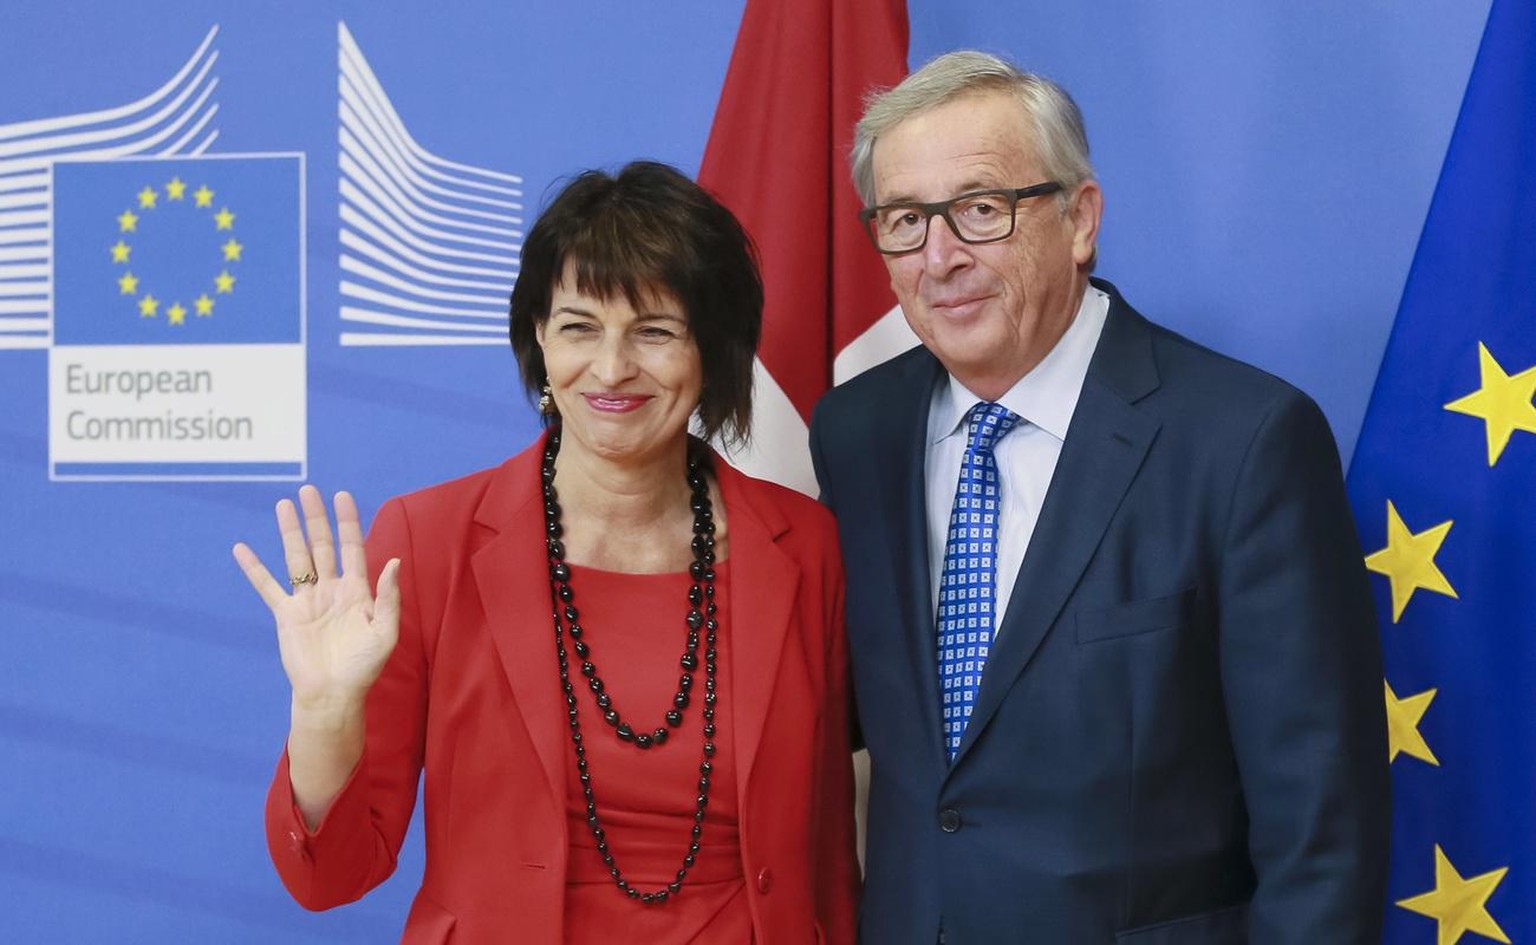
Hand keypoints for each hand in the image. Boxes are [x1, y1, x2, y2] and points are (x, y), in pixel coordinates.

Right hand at [233, 486, 400, 710]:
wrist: (333, 695)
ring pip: (296, 558)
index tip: (343, 496)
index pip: (352, 548)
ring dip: (290, 532)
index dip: (348, 522)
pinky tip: (241, 549)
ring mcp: (307, 601)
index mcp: (357, 591)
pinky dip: (254, 568)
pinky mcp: (286, 615)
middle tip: (309, 490)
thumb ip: (388, 597)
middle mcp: (331, 590)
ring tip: (283, 504)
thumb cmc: (363, 667)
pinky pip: (267, 587)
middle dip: (317, 518)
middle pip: (322, 545)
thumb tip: (393, 561)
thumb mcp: (384, 632)